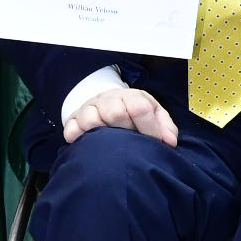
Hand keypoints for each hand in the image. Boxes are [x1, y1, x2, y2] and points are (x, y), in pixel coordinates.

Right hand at [62, 86, 178, 147]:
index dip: (149, 128)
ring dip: (100, 132)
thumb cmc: (134, 113)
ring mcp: (90, 108)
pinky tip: (83, 143)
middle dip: (125, 130)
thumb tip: (169, 141)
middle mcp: (109, 99)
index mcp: (132, 97)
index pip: (139, 107)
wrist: (108, 103)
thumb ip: (165, 127)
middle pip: (115, 112)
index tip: (155, 143)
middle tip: (130, 143)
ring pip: (91, 118)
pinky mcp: (74, 119)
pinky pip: (71, 128)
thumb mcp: (154, 115)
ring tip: (108, 144)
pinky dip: (76, 135)